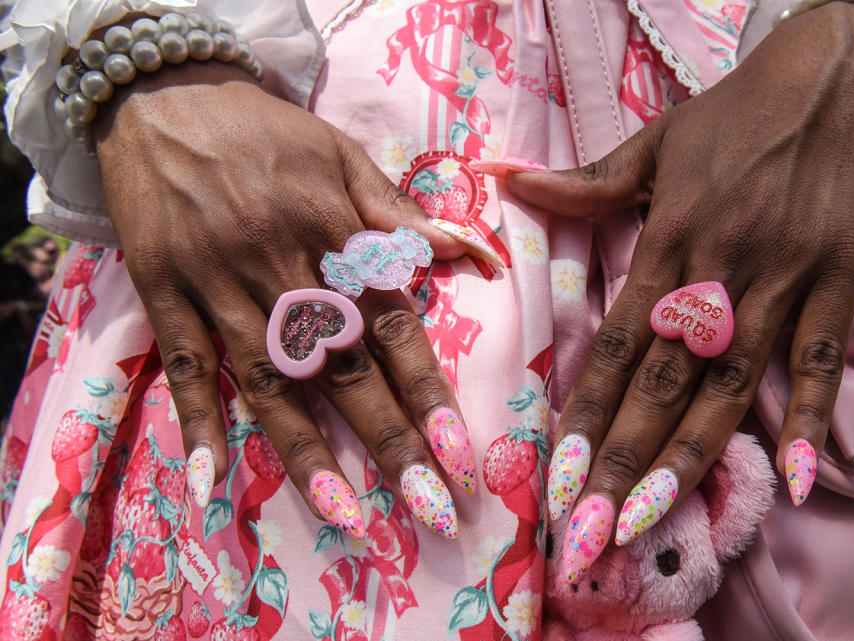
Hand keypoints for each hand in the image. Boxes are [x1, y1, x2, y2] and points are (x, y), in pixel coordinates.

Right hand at [96, 62, 475, 538]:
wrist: (164, 97)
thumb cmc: (265, 131)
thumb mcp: (341, 154)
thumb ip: (398, 212)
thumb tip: (467, 252)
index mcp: (333, 230)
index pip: (392, 325)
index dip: (427, 393)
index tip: (458, 452)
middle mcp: (280, 265)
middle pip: (341, 366)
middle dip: (389, 441)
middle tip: (429, 506)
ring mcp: (217, 283)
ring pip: (268, 378)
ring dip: (306, 451)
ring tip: (345, 514)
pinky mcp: (164, 292)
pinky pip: (183, 364)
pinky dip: (196, 421)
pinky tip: (209, 480)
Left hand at [508, 3, 853, 576]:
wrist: (832, 73)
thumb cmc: (734, 113)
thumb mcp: (653, 142)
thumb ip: (585, 184)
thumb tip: (504, 181)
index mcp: (669, 237)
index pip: (617, 343)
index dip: (588, 412)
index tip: (560, 474)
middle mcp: (721, 268)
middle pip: (664, 381)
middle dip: (624, 459)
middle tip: (591, 528)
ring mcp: (784, 278)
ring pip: (731, 384)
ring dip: (691, 457)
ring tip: (651, 520)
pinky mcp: (838, 279)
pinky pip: (819, 358)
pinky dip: (809, 418)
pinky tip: (791, 478)